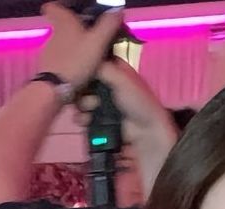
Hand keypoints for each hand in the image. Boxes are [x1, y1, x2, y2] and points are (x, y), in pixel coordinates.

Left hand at [37, 3, 122, 89]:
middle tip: (90, 38)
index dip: (61, 8)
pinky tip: (81, 76)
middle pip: (60, 28)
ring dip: (73, 51)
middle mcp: (53, 36)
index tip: (71, 12)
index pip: (53, 8)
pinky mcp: (48, 70)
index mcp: (64, 24)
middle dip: (73, 32)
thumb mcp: (97, 42)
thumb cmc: (76, 61)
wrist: (54, 89)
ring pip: (61, 47)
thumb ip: (108, 25)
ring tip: (89, 60)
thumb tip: (118, 10)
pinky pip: (60, 64)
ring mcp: (48, 53)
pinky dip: (70, 67)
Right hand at [72, 59, 176, 195]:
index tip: (78, 71)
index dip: (84, 67)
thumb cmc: (138, 102)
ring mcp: (101, 105)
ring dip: (80, 105)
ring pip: (80, 100)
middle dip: (80, 89)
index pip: (93, 64)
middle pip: (83, 83)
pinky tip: (86, 120)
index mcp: (114, 72)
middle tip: (85, 94)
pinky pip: (83, 117)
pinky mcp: (97, 121)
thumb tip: (84, 58)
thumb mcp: (122, 79)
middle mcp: (106, 87)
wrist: (146, 134)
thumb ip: (103, 67)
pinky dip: (82, 118)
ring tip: (89, 109)